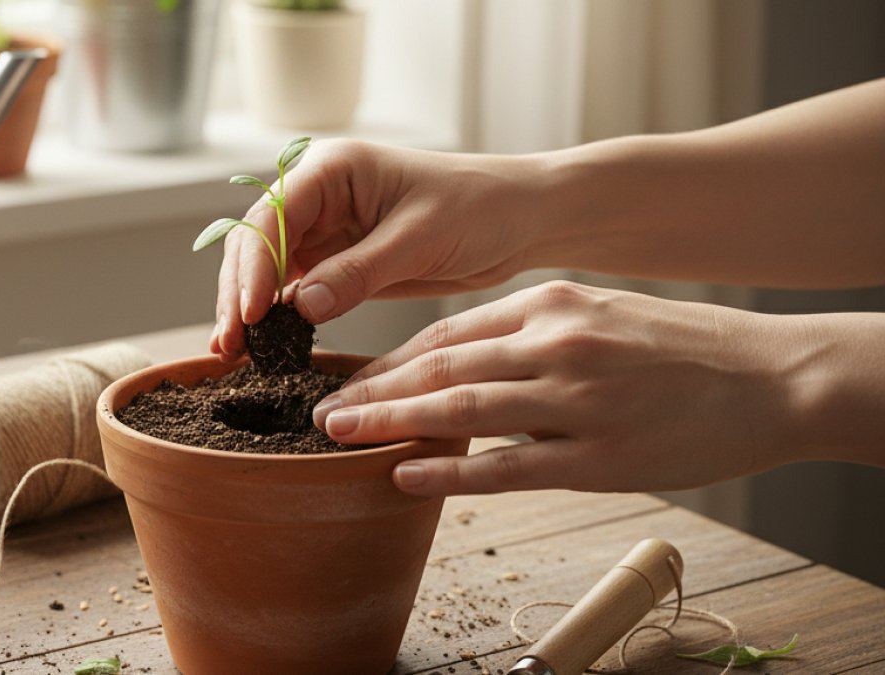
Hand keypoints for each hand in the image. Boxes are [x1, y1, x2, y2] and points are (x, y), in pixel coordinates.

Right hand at [210, 139, 551, 359]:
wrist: (517, 220)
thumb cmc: (477, 208)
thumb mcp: (420, 238)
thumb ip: (359, 271)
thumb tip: (301, 306)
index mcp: (332, 170)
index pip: (272, 216)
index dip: (254, 265)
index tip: (250, 311)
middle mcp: (317, 196)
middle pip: (255, 244)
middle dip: (238, 292)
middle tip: (229, 344)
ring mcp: (323, 230)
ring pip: (265, 270)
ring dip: (248, 309)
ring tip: (232, 353)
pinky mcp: (335, 263)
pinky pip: (293, 290)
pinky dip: (276, 319)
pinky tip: (264, 348)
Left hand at [312, 281, 841, 494]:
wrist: (771, 377)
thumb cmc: (680, 347)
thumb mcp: (598, 312)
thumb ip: (530, 329)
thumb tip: (459, 359)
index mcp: (553, 302)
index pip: (447, 334)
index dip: (390, 361)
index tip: (350, 378)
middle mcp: (557, 343)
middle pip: (440, 369)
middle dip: (374, 392)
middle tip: (322, 412)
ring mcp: (577, 401)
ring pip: (462, 412)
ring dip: (393, 425)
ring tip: (342, 438)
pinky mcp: (599, 458)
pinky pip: (507, 468)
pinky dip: (450, 473)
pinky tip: (405, 476)